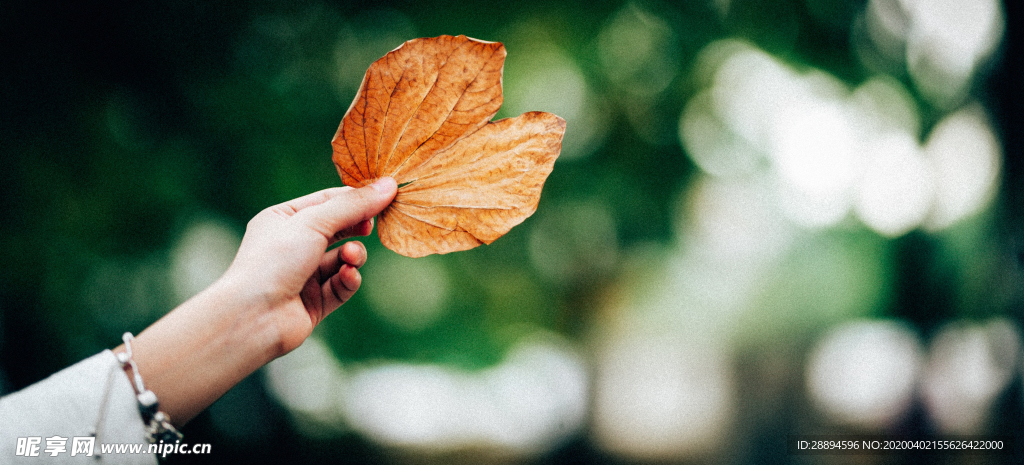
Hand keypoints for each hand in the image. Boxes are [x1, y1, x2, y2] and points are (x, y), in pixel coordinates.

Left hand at [122, 177, 396, 424]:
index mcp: (282, 219)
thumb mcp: (314, 222)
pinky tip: (347, 276)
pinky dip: (348, 279)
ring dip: (352, 256)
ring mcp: (303, 275)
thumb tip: (388, 186)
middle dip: (357, 227)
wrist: (254, 316)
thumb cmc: (274, 260)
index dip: (355, 198)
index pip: (326, 200)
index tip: (385, 195)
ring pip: (342, 259)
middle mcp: (292, 245)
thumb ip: (353, 205)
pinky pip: (341, 285)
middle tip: (372, 226)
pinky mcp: (314, 302)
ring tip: (351, 257)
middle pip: (337, 229)